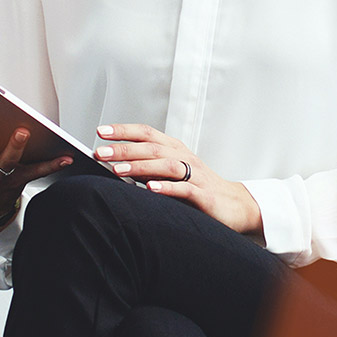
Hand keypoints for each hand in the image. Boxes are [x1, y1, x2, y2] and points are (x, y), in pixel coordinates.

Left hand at [94, 123, 261, 234]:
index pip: (147, 133)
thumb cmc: (198, 188)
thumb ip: (147, 168)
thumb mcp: (170, 174)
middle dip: (124, 149)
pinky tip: (150, 189)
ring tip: (117, 171)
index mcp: (175, 149)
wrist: (236, 206)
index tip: (100, 131)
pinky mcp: (204, 195)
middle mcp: (185, 158)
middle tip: (100, 153)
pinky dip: (167, 188)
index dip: (124, 130)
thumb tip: (115, 165)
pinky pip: (185, 189)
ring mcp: (196, 175)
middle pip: (152, 147)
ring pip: (166, 165)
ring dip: (140, 167)